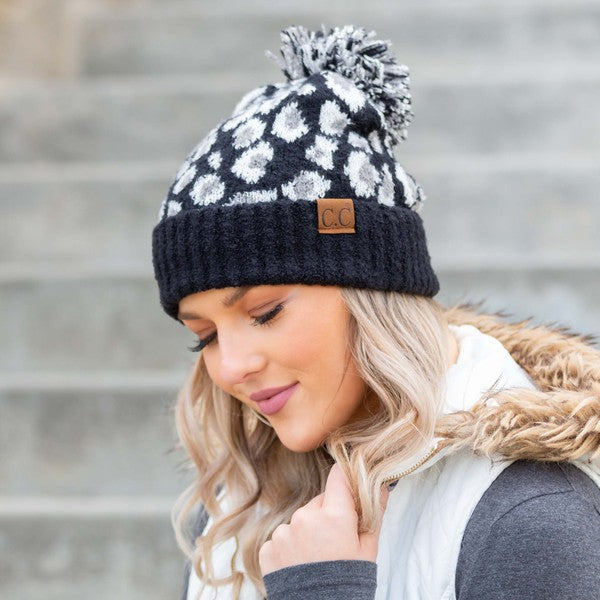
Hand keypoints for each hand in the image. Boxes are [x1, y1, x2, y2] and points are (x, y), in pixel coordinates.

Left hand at [259, 463, 388, 575]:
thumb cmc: (349, 583)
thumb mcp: (368, 549)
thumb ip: (374, 512)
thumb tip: (382, 484)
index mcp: (334, 516)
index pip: (338, 476)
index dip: (345, 481)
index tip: (349, 487)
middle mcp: (305, 518)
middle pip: (320, 501)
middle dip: (329, 513)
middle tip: (336, 540)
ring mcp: (284, 533)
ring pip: (301, 519)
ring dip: (309, 530)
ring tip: (318, 557)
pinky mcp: (268, 547)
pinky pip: (283, 537)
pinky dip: (292, 546)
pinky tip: (301, 564)